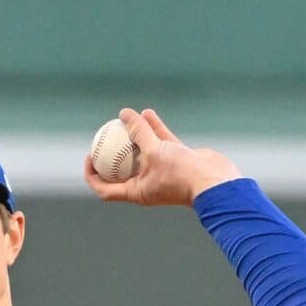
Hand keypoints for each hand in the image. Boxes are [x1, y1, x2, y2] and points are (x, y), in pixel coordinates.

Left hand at [84, 107, 242, 205]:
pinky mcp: (177, 159)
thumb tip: (123, 113)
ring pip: (142, 152)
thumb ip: (139, 132)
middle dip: (110, 153)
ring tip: (124, 119)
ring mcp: (162, 171)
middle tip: (103, 134)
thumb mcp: (154, 151)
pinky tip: (146, 113)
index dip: (93, 175)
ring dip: (133, 136)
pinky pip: (160, 142)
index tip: (90, 155)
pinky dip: (153, 129)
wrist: (215, 182)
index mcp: (136, 192)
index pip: (106, 189)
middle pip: (121, 170)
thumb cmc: (181, 174)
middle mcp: (147, 184)